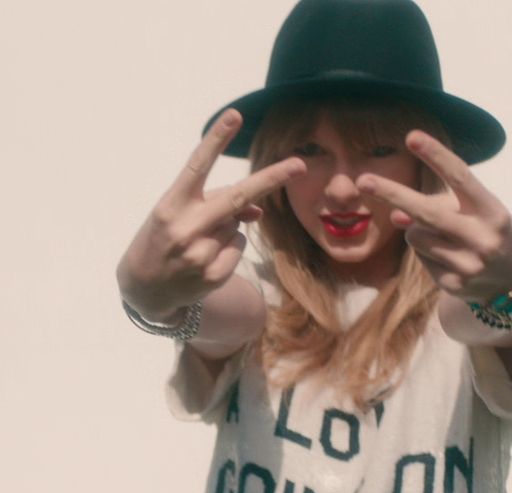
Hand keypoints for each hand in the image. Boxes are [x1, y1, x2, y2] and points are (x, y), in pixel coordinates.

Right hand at [116, 108, 305, 319]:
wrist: (144, 288)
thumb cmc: (162, 239)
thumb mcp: (178, 214)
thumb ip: (214, 203)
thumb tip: (259, 209)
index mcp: (171, 204)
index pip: (197, 166)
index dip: (217, 140)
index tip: (234, 116)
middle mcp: (186, 227)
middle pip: (238, 196)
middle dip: (271, 179)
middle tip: (299, 165)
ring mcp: (201, 254)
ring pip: (239, 224)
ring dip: (227, 227)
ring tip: (198, 241)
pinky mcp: (214, 274)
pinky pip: (239, 245)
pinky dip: (229, 247)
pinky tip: (205, 257)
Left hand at [356, 130, 511, 301]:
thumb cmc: (490, 231)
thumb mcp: (477, 211)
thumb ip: (440, 205)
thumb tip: (395, 217)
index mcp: (492, 210)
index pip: (461, 177)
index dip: (436, 155)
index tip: (412, 136)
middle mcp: (482, 237)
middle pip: (427, 212)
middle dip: (392, 194)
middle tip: (363, 180)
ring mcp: (468, 264)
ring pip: (415, 236)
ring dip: (417, 230)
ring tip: (444, 236)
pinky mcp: (454, 284)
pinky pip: (420, 259)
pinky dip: (426, 253)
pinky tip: (449, 258)